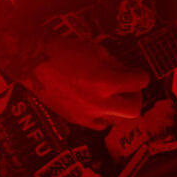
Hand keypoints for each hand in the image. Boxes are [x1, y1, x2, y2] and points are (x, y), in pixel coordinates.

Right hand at [21, 37, 149, 129]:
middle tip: (129, 88)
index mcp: (107, 82)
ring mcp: (88, 114)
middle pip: (134, 109)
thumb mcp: (98, 51)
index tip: (136, 73)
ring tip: (113, 97)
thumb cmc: (67, 51)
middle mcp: (100, 103)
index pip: (140, 82)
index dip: (140, 75)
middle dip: (135, 96)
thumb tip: (127, 74)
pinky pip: (99, 125)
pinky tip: (98, 105)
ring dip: (120, 108)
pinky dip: (104, 116)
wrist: (36, 62)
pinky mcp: (76, 120)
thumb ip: (116, 65)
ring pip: (118, 120)